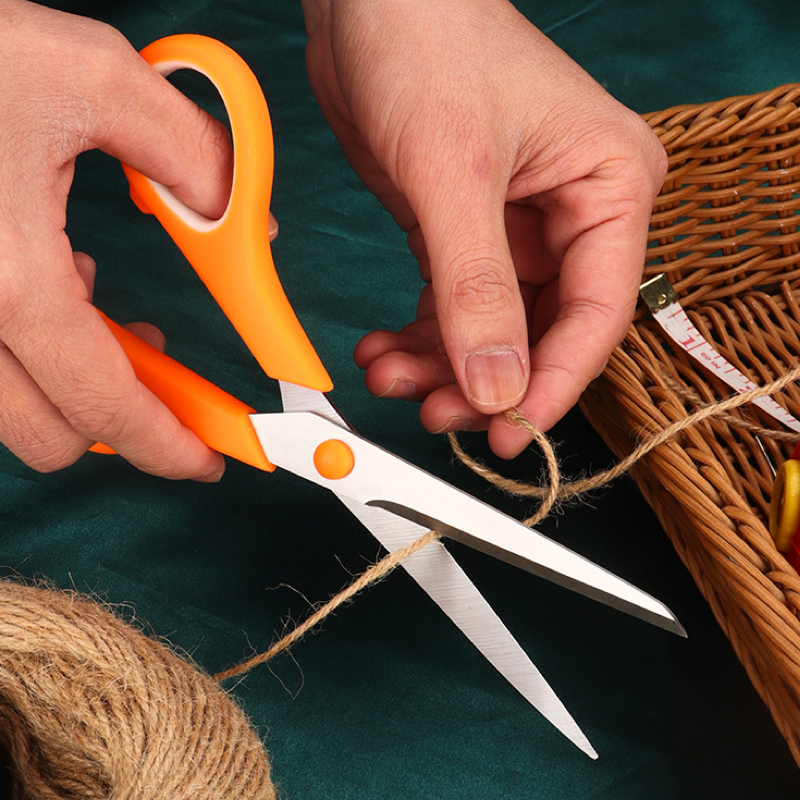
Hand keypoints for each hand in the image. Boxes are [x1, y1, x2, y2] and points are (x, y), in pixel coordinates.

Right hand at [0, 1, 237, 478]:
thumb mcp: (91, 75)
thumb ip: (188, 153)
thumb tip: (240, 218)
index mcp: (7, 278)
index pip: (105, 405)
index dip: (167, 444)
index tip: (207, 460)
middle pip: (50, 437)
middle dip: (120, 422)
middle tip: (165, 376)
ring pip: (9, 411)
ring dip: (71, 387)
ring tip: (107, 318)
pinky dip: (27, 353)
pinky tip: (47, 286)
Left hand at [303, 0, 665, 457]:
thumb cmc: (430, 39)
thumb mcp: (454, 171)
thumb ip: (476, 286)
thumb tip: (497, 383)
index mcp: (607, 188)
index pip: (596, 312)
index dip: (553, 382)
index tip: (513, 429)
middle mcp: (570, 215)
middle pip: (540, 332)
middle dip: (485, 380)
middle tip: (439, 415)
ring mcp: (514, 230)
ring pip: (490, 330)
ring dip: (441, 367)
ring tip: (394, 380)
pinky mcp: (462, 234)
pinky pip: (450, 308)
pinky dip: (418, 340)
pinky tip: (385, 353)